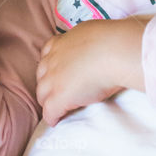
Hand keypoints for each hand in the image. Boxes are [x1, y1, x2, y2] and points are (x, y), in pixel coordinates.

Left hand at [36, 17, 150, 126]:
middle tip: (57, 90)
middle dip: (47, 83)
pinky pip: (50, 111)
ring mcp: (54, 79)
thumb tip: (95, 44)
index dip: (51, 64)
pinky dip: (52, 117)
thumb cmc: (112, 40)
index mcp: (61, 43)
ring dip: (48, 100)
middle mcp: (53, 60)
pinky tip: (55, 122)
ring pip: (42, 94)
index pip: (48, 53)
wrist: (113, 52)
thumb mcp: (93, 33)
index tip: (57, 70)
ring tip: (55, 108)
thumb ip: (87, 40)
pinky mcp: (59, 97)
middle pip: (41, 75)